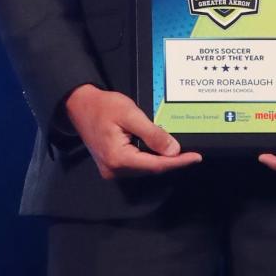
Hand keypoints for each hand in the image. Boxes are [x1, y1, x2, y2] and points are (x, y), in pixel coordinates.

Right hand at [64, 84, 201, 180]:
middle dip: (172, 162)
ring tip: (180, 153)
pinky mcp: (112, 165)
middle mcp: (114, 169)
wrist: (79, 106)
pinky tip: (162, 151)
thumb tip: (173, 150)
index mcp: (118, 158)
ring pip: (145, 168)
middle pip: (151, 169)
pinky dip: (151, 158)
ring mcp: (111, 169)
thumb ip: (152, 133)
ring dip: (162, 161)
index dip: (178, 162)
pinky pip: (137, 165)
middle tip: (192, 154)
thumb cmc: (103, 107)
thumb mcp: (130, 115)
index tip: (196, 157)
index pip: (156, 165)